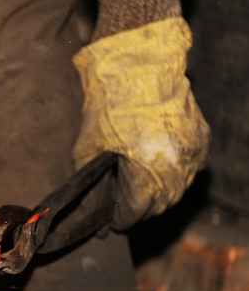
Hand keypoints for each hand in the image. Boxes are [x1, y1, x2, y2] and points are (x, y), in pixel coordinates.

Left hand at [72, 18, 210, 229]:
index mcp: (146, 171)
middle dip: (137, 210)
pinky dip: (170, 175)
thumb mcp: (88, 150)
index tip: (109, 224)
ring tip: (135, 191)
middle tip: (119, 208)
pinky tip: (153, 170)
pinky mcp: (201, 141)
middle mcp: (175, 167)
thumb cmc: (108, 106)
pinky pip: (187, 170)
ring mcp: (192, 154)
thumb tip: (93, 211)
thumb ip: (92, 186)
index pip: (135, 212)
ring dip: (155, 196)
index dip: (119, 220)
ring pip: (176, 191)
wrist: (139, 66)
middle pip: (157, 206)